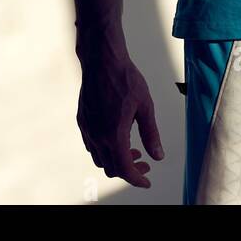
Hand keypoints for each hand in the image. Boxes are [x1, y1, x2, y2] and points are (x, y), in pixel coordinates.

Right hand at [76, 47, 163, 188]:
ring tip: (132, 149)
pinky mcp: (82, 120)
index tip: (147, 180)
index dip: (137, 179)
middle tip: (143, 162)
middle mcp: (97, 136)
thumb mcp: (145, 106)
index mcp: (114, 135)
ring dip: (115, 160)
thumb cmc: (124, 78)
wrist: (101, 60)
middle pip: (111, 168)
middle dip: (129, 170)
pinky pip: (91, 145)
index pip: (125, 169)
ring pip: (99, 159)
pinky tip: (116, 138)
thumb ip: (151, 134)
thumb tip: (157, 155)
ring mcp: (87, 128)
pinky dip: (104, 150)